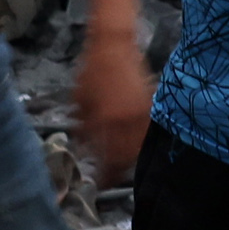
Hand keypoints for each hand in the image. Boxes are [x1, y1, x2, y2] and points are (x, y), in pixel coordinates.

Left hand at [73, 20, 151, 180]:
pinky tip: (136, 146)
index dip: (104, 176)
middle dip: (119, 171)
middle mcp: (125, 121)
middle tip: (112, 178)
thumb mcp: (78, 101)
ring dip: (131, 158)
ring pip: (140, 146)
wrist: (113, 45)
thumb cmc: (91, 71)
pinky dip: (142, 141)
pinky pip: (148, 130)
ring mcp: (140, 113)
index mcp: (106, 122)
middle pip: (126, 158)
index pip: (107, 160)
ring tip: (124, 165)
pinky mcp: (150, 104)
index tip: (100, 184)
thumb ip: (82, 128)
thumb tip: (83, 150)